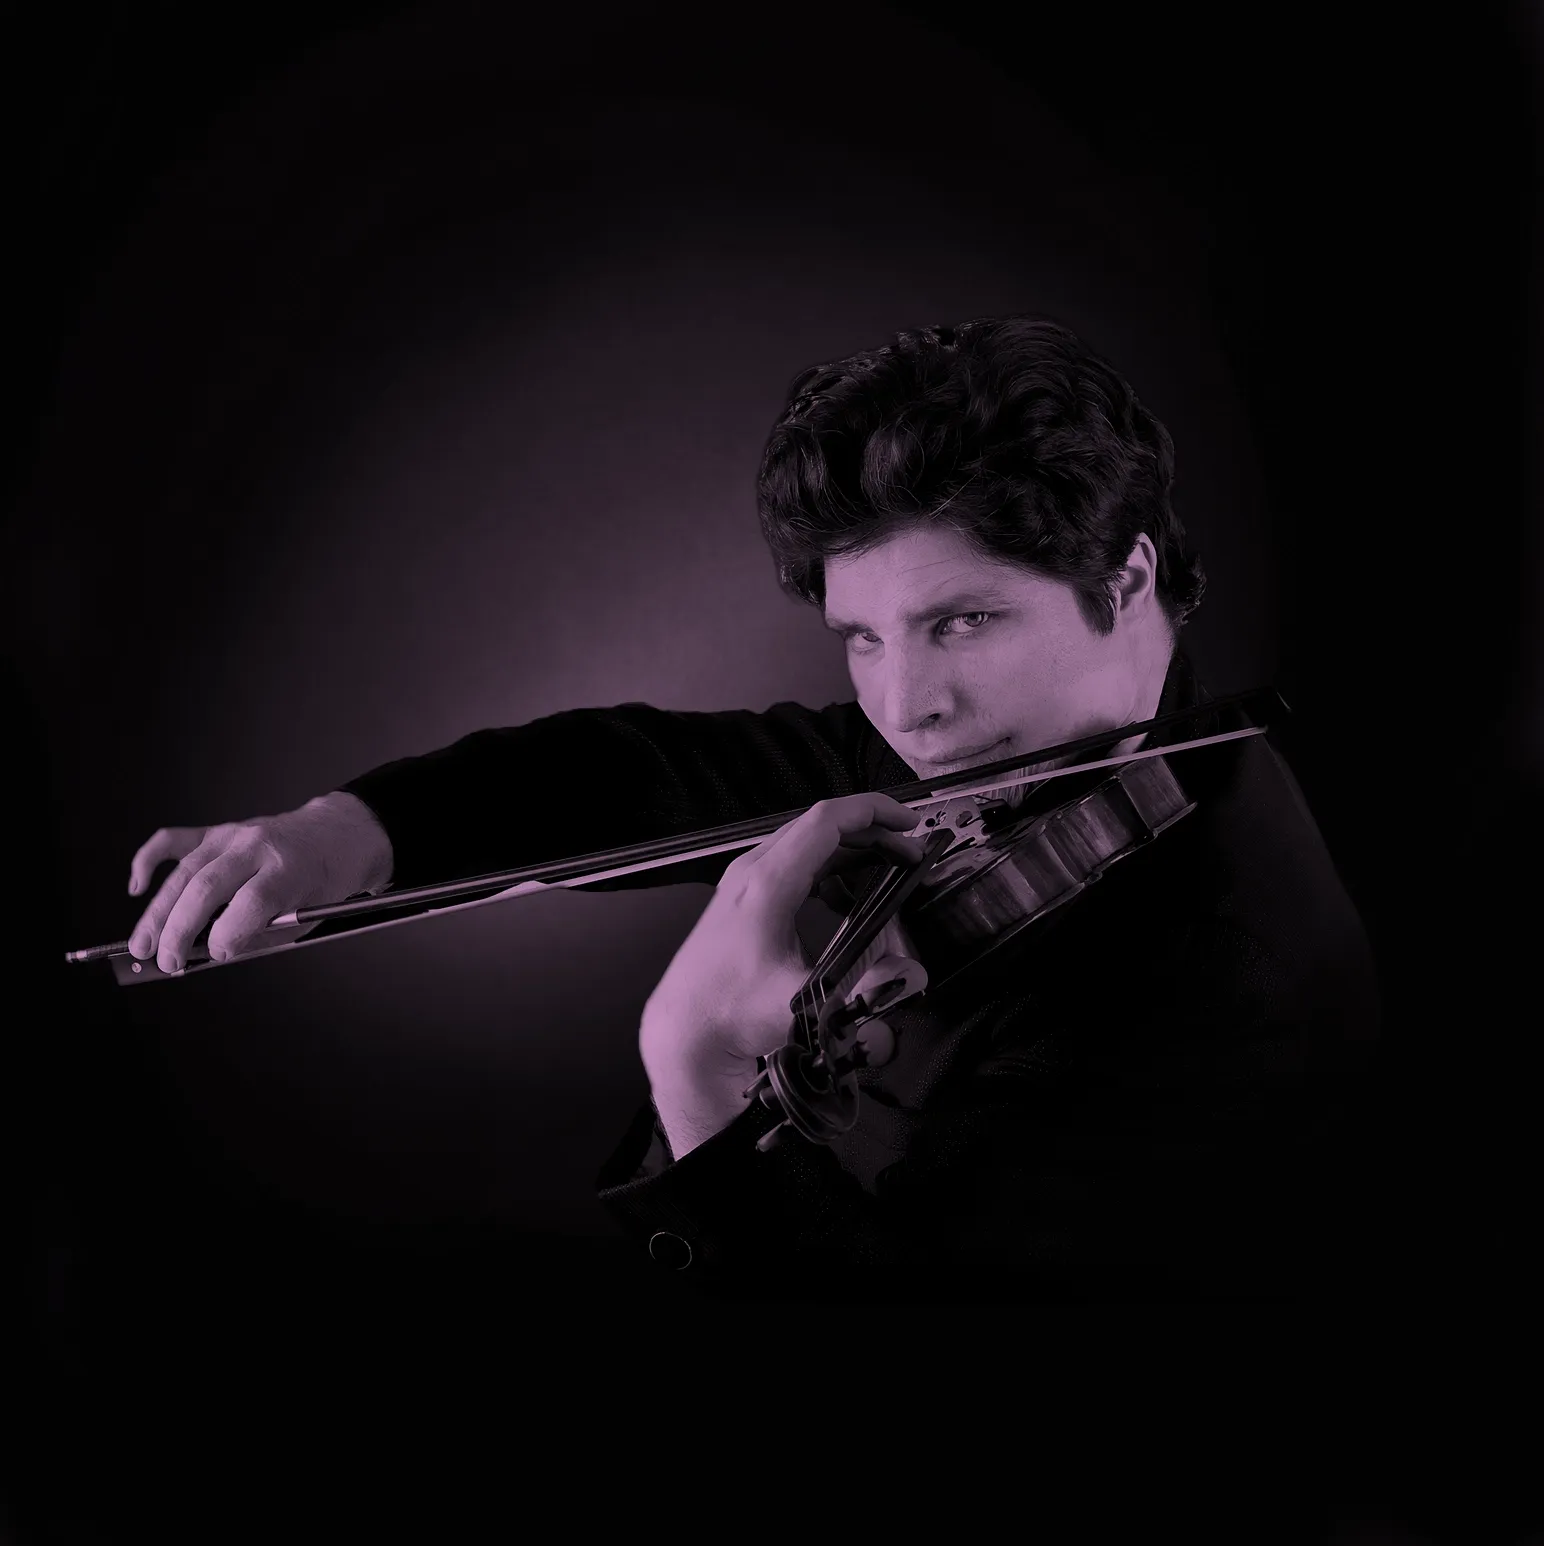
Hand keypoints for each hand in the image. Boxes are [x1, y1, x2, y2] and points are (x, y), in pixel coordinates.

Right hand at [125, 791, 393, 973]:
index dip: (229, 932)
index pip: (252, 901)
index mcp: (291, 868)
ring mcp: (233, 835)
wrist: (334, 835)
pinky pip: (174, 840)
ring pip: (184, 871)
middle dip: (180, 929)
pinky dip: (149, 861)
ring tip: (143, 945)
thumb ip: (262, 934)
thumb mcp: (309, 914)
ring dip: (158, 911)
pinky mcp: (217, 832)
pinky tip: (137, 887)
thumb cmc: (323, 879)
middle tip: (166, 961)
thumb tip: (212, 951)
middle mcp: (258, 847)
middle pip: (208, 887)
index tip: (216, 954)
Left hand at [639, 793, 925, 1155]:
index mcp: (766, 883)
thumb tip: (906, 971)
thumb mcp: (804, 999)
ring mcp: (745, 884)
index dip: (872, 812)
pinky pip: (795, 866)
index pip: (826, 821)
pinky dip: (828, 872)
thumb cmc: (725, 1012)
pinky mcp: (745, 899)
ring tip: (882, 876)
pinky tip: (843, 900)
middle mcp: (752, 874)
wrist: (686, 1031)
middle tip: (907, 853)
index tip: (905, 821)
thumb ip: (862, 984)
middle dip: (871, 834)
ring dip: (850, 853)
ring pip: (808, 845)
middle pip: (821, 827)